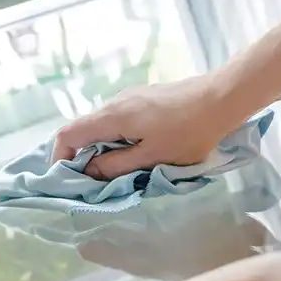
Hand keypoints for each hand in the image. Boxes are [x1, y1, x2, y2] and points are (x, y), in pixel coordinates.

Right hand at [52, 75, 238, 179]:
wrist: (220, 98)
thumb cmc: (188, 132)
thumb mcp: (151, 158)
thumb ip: (116, 166)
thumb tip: (88, 170)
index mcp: (111, 117)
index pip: (68, 134)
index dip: (60, 157)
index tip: (68, 180)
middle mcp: (114, 103)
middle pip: (83, 130)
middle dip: (81, 157)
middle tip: (93, 182)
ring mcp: (129, 98)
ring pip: (102, 126)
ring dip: (101, 149)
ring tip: (115, 172)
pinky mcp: (143, 98)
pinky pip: (118, 121)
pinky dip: (115, 139)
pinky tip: (134, 152)